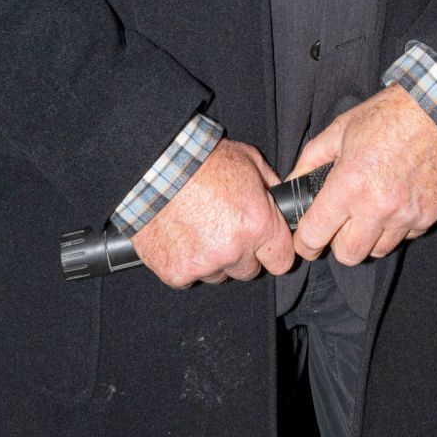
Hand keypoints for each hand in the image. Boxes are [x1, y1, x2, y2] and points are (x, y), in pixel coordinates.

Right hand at [132, 139, 294, 287]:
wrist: (154, 166)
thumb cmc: (202, 159)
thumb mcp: (250, 161)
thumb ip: (270, 188)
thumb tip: (281, 202)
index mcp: (258, 224)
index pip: (281, 261)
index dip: (273, 251)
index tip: (266, 246)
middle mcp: (234, 250)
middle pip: (249, 271)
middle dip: (241, 254)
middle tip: (224, 228)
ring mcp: (204, 264)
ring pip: (218, 275)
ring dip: (212, 259)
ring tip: (198, 228)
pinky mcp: (176, 272)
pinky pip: (189, 276)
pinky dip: (185, 261)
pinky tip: (180, 237)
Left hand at [290, 87, 436, 264]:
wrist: (436, 110)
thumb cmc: (386, 116)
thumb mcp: (339, 130)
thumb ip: (309, 162)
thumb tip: (291, 186)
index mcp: (349, 185)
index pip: (315, 236)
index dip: (305, 242)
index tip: (307, 240)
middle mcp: (377, 206)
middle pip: (347, 255)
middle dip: (338, 243)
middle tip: (341, 223)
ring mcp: (406, 214)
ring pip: (378, 251)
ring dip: (369, 237)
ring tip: (371, 210)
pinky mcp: (428, 216)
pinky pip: (405, 238)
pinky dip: (397, 227)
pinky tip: (396, 202)